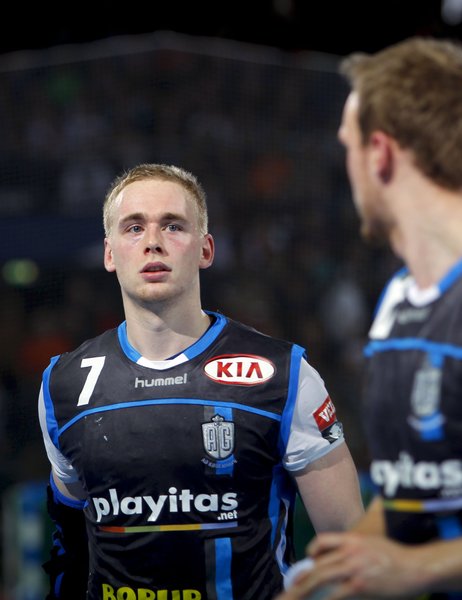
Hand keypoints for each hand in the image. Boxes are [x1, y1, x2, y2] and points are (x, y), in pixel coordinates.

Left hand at [275, 532, 425, 599]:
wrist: (416, 567)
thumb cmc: (397, 557)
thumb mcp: (372, 544)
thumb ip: (353, 550)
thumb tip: (337, 562)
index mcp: (351, 539)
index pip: (322, 541)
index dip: (311, 552)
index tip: (307, 564)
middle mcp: (349, 551)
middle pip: (316, 565)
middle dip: (298, 581)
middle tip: (285, 594)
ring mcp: (353, 568)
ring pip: (319, 578)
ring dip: (301, 592)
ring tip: (289, 599)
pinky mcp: (360, 585)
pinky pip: (335, 595)